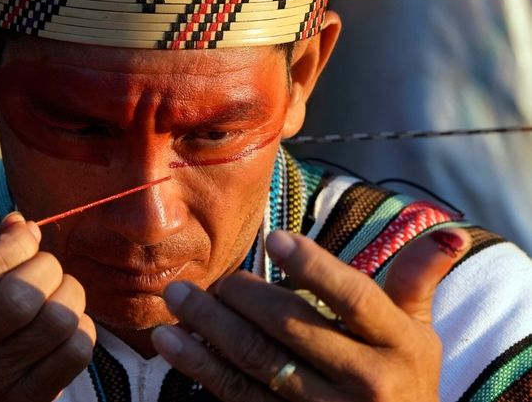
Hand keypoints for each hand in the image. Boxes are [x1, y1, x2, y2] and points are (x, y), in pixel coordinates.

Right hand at [0, 213, 95, 401]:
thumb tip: (22, 224)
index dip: (17, 244)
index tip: (27, 238)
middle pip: (22, 295)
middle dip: (48, 268)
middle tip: (44, 269)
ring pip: (57, 321)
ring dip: (70, 295)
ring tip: (57, 293)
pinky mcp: (26, 400)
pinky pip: (75, 353)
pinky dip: (81, 328)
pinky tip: (65, 325)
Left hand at [151, 228, 470, 401]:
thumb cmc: (405, 379)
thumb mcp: (419, 335)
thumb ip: (417, 282)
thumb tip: (444, 232)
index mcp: (399, 343)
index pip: (354, 296)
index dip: (312, 266)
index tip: (273, 238)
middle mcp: (367, 379)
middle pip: (294, 327)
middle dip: (242, 296)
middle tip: (208, 276)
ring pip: (258, 361)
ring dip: (210, 327)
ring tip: (176, 298)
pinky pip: (239, 396)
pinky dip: (201, 367)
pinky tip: (172, 342)